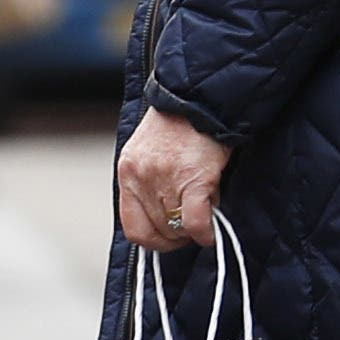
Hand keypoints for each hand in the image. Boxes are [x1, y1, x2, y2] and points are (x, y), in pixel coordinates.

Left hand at [116, 108, 229, 251]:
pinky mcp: (192, 180)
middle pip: (157, 230)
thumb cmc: (179, 123)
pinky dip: (205, 232)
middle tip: (193, 226)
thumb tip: (166, 220)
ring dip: (192, 230)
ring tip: (205, 212)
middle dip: (178, 235)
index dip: (154, 240)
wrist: (200, 98)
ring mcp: (164, 179)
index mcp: (128, 171)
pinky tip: (211, 230)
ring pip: (176, 229)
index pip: (132, 226)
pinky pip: (195, 222)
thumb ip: (150, 183)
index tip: (170, 238)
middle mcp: (140, 178)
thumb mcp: (149, 152)